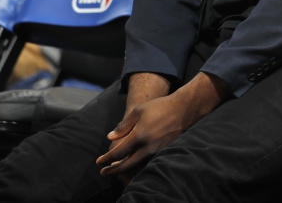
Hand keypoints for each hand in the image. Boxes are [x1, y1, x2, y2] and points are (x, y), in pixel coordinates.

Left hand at [96, 72, 227, 177]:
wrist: (183, 109)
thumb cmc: (158, 107)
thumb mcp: (138, 111)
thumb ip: (123, 126)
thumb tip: (110, 137)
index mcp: (139, 135)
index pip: (118, 152)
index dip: (106, 158)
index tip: (98, 161)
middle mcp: (148, 146)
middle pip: (127, 164)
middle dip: (113, 170)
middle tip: (103, 173)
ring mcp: (157, 151)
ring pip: (137, 165)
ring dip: (124, 168)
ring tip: (115, 169)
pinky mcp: (164, 151)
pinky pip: (146, 161)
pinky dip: (136, 164)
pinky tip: (132, 162)